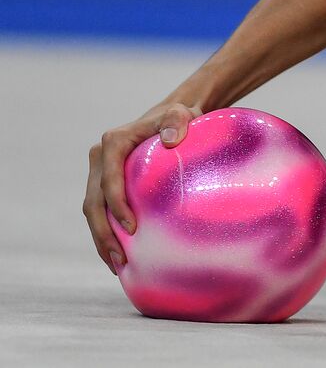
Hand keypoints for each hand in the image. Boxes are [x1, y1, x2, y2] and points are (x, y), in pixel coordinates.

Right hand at [83, 102, 202, 275]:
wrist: (171, 119)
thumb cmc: (179, 118)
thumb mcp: (181, 114)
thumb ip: (177, 121)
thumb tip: (171, 140)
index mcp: (113, 142)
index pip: (109, 180)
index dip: (116, 205)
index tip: (131, 228)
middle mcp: (100, 158)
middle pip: (93, 201)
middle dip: (103, 232)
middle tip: (121, 257)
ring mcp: (99, 172)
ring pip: (92, 211)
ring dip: (100, 239)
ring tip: (117, 264)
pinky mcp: (104, 184)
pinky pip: (99, 212)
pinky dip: (105, 233)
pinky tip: (117, 255)